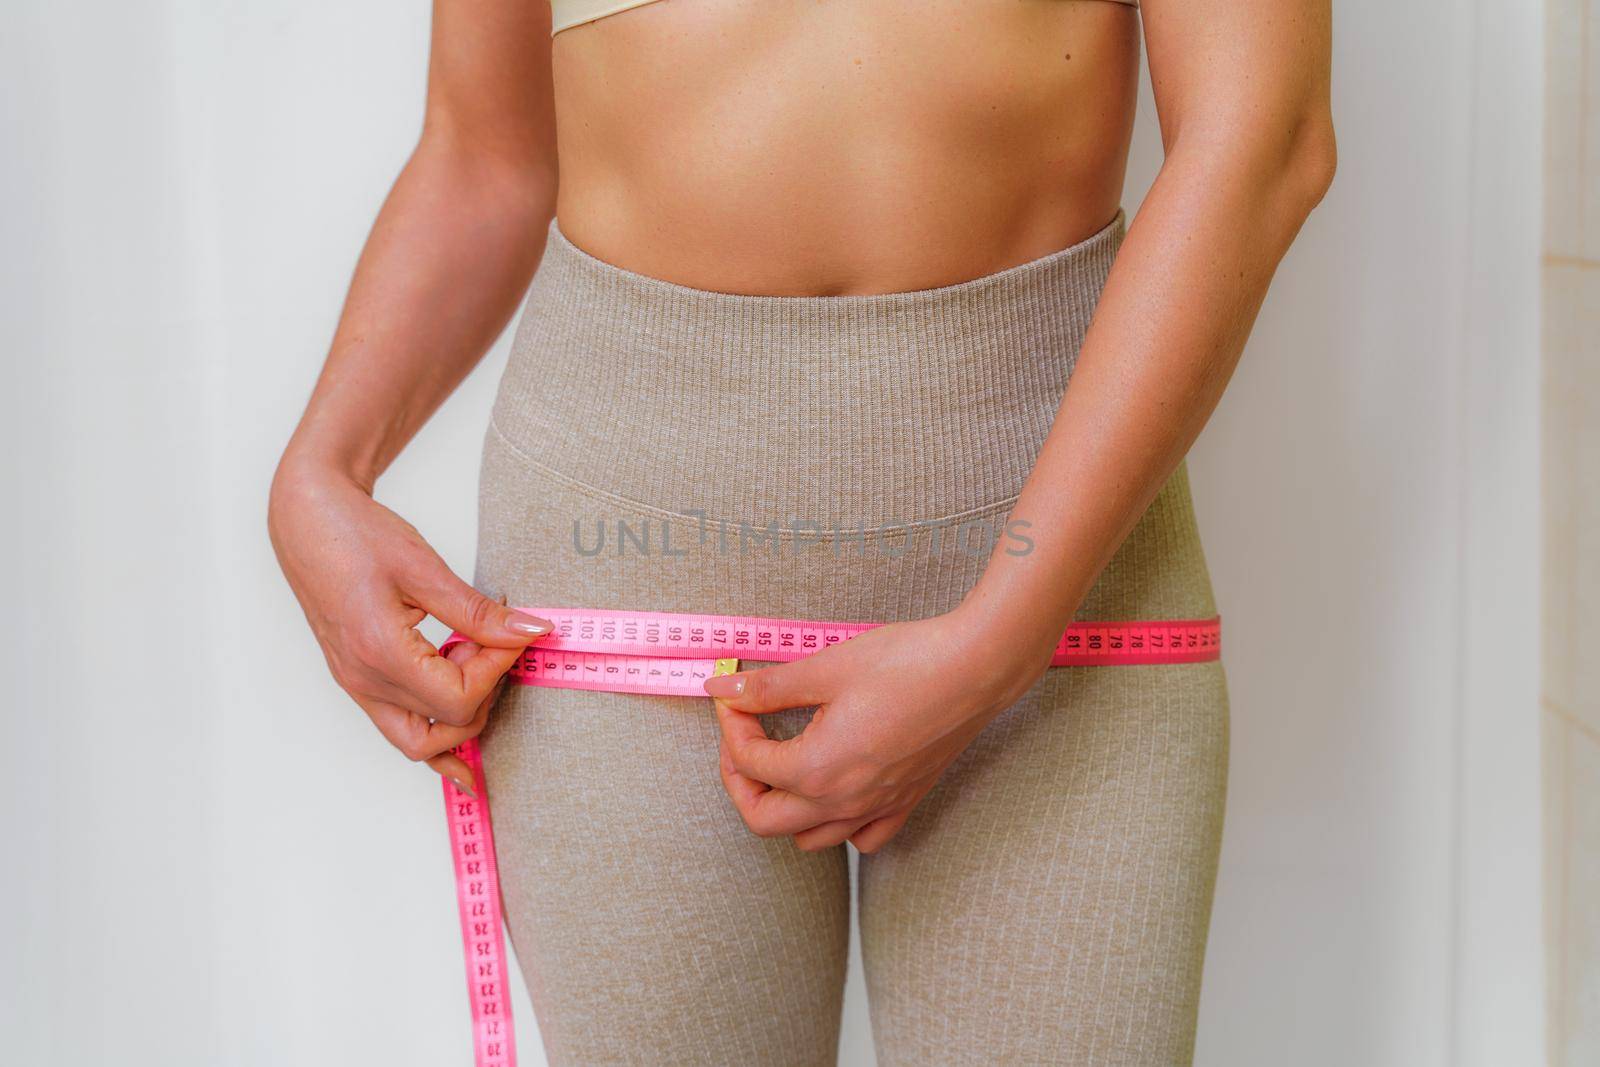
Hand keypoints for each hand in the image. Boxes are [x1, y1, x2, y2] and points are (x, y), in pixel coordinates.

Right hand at [268, 458, 552, 792]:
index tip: (514, 634)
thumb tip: (531, 632)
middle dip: (485, 695)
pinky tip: (461, 752)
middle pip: (445, 728)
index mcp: (380, 654)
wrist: (306, 518)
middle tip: (497, 645)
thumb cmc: (353, 535)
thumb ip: (479, 613)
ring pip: (418, 742)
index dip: (498, 670)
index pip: (460, 700)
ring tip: (476, 664)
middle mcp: (364, 681)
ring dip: (461, 717)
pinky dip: (435, 736)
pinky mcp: (358, 678)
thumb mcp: (425, 569)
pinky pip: (399, 728)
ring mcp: (357, 685)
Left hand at [704, 608, 1054, 852]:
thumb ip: (767, 687)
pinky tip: (834, 787)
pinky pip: (860, 839)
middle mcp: (843, 802)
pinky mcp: (904, 802)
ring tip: (782, 762)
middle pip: (763, 820)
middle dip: (739, 779)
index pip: (747, 763)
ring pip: (808, 839)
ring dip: (782, 807)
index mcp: (817, 769)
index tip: (734, 697)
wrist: (975, 669)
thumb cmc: (907, 663)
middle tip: (742, 738)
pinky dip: (836, 824)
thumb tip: (721, 690)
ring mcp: (876, 808)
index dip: (730, 725)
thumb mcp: (826, 669)